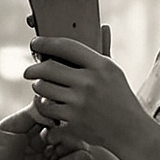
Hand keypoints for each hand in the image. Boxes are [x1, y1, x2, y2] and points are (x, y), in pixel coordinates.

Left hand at [25, 36, 154, 159]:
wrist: (130, 132)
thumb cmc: (121, 99)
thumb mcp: (115, 73)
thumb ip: (104, 49)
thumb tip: (103, 27)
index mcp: (101, 66)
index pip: (66, 46)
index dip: (45, 43)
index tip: (35, 43)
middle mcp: (89, 83)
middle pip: (48, 68)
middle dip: (33, 69)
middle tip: (29, 71)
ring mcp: (80, 103)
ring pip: (43, 89)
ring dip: (38, 87)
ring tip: (41, 87)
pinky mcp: (73, 123)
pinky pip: (46, 110)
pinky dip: (44, 108)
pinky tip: (48, 106)